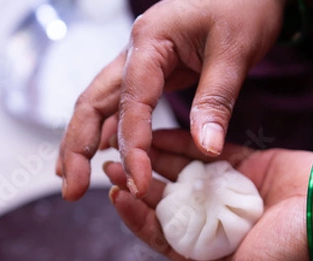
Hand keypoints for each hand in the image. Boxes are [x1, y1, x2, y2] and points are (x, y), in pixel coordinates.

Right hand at [56, 0, 286, 200]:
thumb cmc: (243, 7)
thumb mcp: (234, 52)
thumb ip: (216, 101)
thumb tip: (207, 149)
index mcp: (150, 41)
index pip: (132, 103)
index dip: (133, 147)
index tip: (139, 184)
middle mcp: (135, 52)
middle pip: (92, 102)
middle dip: (76, 147)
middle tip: (68, 189)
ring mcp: (139, 62)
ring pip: (100, 104)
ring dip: (83, 141)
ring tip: (70, 178)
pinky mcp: (151, 73)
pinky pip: (122, 105)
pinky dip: (109, 130)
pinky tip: (102, 152)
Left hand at [104, 130, 312, 260]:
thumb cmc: (290, 256)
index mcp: (211, 254)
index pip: (162, 235)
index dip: (137, 218)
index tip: (117, 196)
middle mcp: (216, 222)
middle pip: (167, 202)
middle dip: (138, 185)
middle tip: (113, 166)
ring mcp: (227, 191)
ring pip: (182, 174)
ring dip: (155, 161)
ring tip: (129, 144)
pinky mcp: (242, 163)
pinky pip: (206, 151)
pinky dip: (184, 143)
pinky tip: (161, 133)